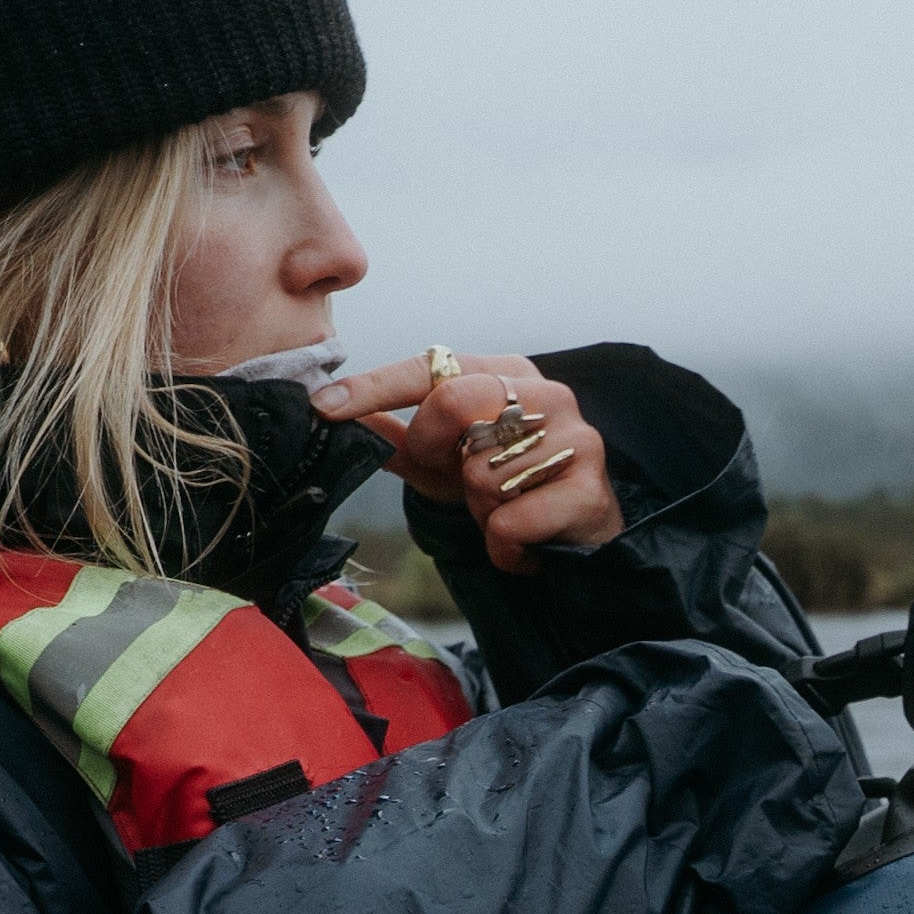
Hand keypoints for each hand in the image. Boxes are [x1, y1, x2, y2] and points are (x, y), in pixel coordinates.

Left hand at [307, 347, 624, 572]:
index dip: (374, 387)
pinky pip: (510, 523)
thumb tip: (339, 414)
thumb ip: (398, 438)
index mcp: (507, 373)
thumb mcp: (444, 463)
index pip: (431, 367)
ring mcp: (575, 438)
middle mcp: (546, 394)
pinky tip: (525, 542)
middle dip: (437, 450)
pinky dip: (504, 546)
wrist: (576, 540)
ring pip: (481, 477)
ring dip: (480, 511)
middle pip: (453, 404)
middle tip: (457, 473)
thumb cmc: (508, 491)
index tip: (324, 406)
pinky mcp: (590, 490)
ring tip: (507, 511)